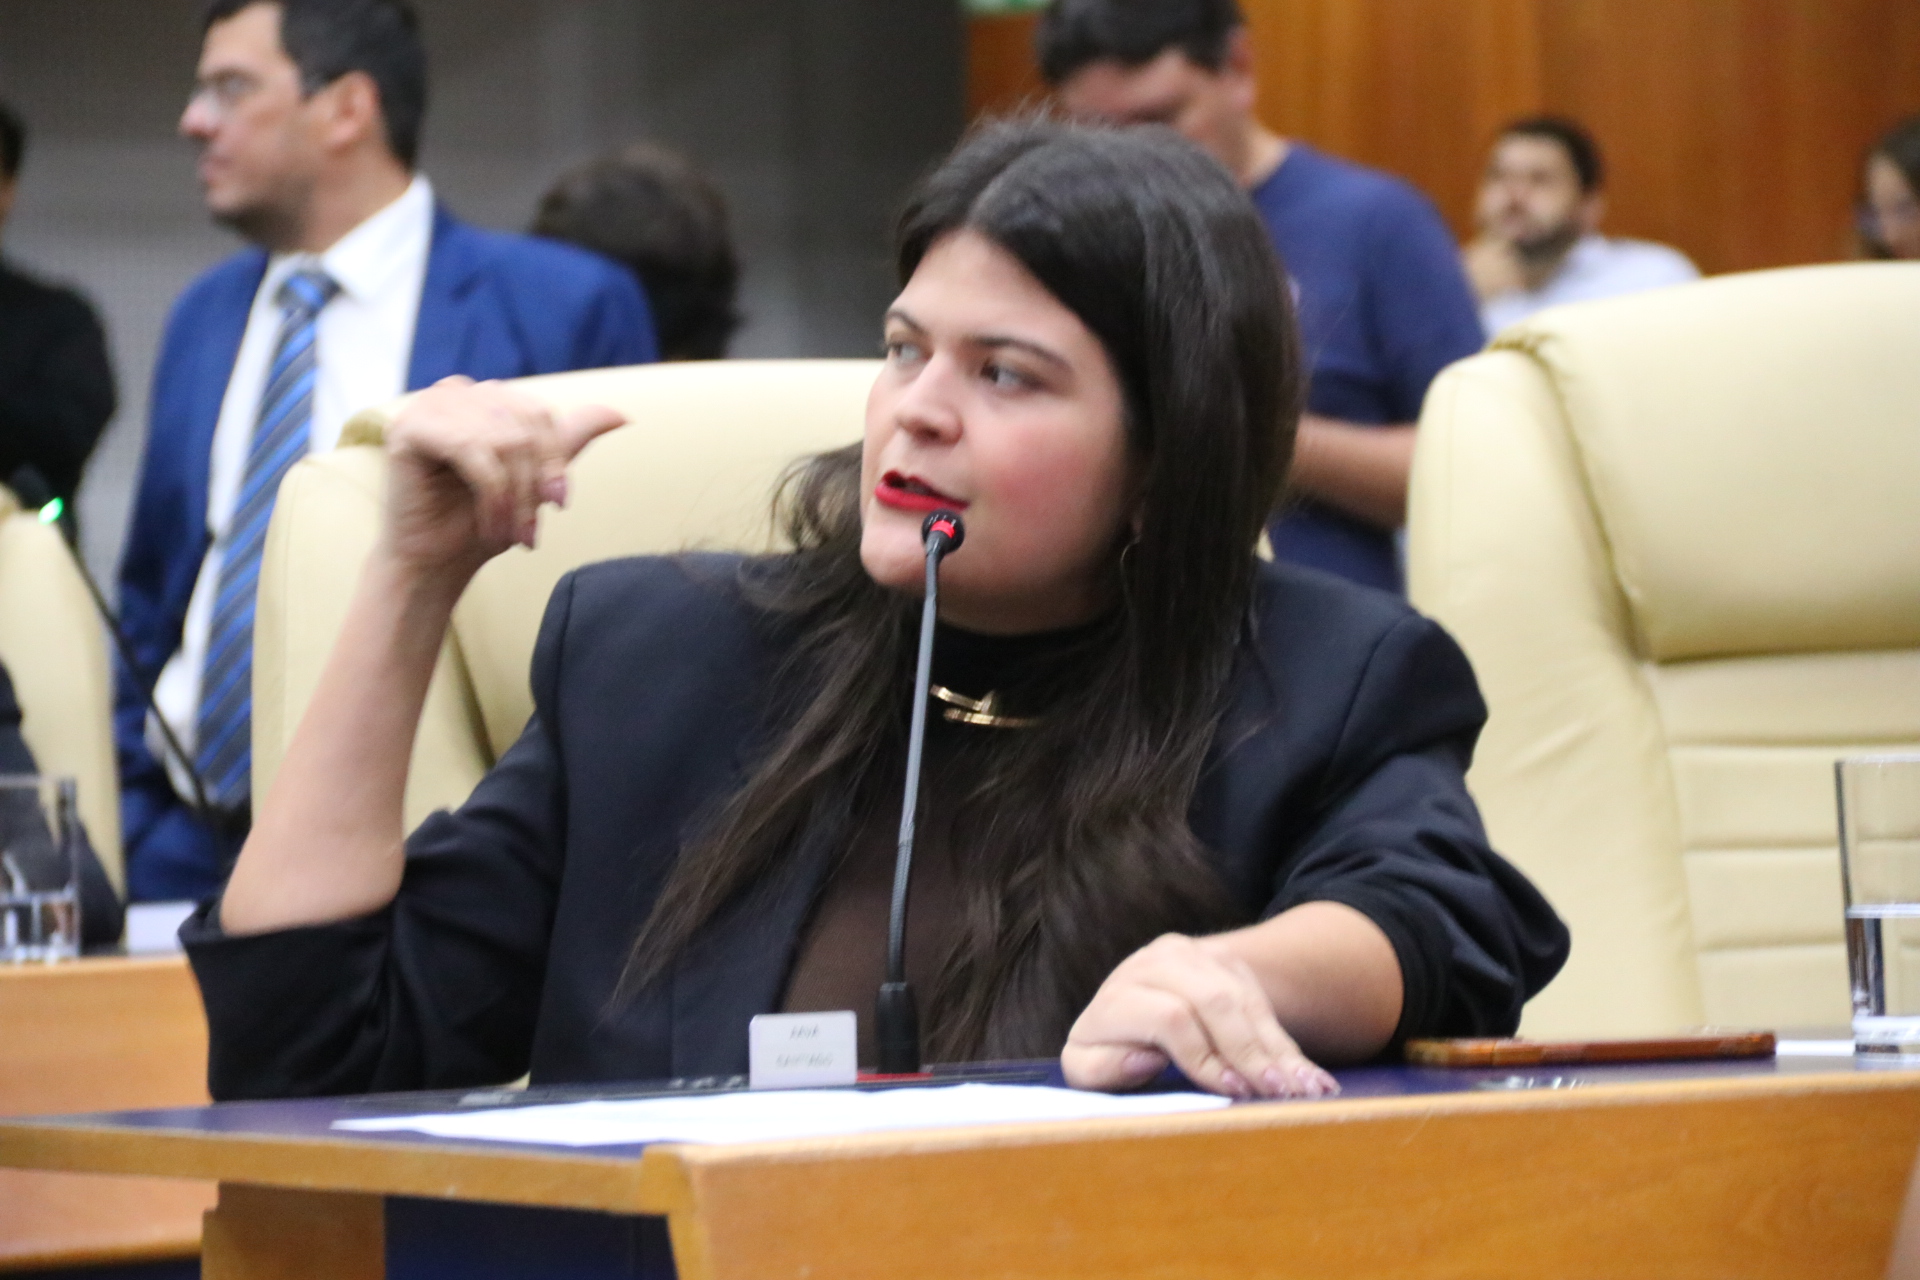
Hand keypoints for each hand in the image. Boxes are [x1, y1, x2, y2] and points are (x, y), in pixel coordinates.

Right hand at [381, 377, 625, 578]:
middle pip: (523, 427)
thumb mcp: (534, 480)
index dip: (554, 462)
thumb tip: (622, 413)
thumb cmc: (479, 522)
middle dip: (534, 485)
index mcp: (484, 396)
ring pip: (502, 441)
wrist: (435, 564)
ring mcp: (428, 405)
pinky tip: (492, 527)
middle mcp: (455, 392)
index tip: (559, 504)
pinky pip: (472, 451)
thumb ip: (568, 441)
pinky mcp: (407, 427)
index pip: (540, 414)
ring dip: (514, 498)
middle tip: (530, 532)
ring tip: (511, 535)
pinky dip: (491, 496)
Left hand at [1062, 933, 1338, 1098]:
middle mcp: (1156, 963)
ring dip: (1277, 1049)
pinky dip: (1285, 1043)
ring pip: (1244, 1000)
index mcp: (1118, 994)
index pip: (1170, 1018)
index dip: (1203, 1057)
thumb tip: (1145, 1056)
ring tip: (1306, 1089)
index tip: (1232, 1092)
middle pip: (1214, 1002)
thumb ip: (1102, 1067)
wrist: (1135, 1000)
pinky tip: (1310, 1077)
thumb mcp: (1088, 1065)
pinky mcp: (1226, 961)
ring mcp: (1195, 956)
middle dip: (1250, 1052)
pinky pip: (1261, 1002)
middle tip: (1280, 1092)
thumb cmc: (1108, 1050)